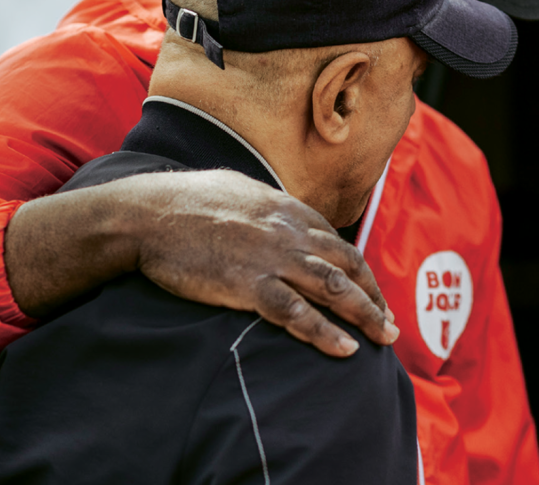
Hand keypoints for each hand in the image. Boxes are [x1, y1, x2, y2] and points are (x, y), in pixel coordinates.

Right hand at [5, 169, 396, 355]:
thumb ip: (265, 204)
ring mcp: (271, 257)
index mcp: (285, 208)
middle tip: (389, 324)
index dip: (359, 270)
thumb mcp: (236, 188)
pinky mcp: (248, 284)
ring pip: (333, 288)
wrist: (149, 214)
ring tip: (384, 339)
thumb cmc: (184, 200)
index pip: (336, 241)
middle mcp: (288, 231)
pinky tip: (345, 350)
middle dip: (374, 296)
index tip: (370, 291)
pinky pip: (297, 313)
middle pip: (346, 265)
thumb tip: (276, 208)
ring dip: (365, 315)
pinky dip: (325, 332)